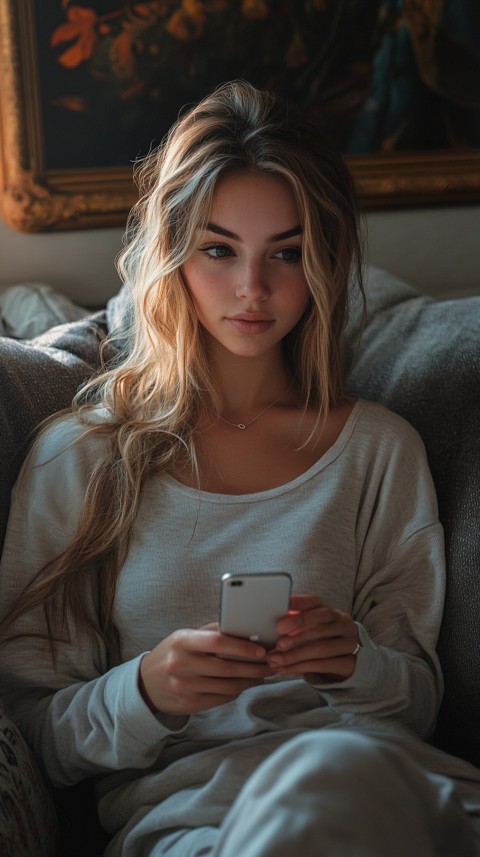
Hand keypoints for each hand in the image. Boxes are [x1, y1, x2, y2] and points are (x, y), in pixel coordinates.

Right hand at [139, 623, 273, 715]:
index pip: (217, 642)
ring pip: (228, 686)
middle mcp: (182, 665)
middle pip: (227, 668)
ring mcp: (185, 687)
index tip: (261, 649)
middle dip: (254, 667)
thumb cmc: (172, 654)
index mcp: (182, 642)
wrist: (146, 683)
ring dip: (250, 681)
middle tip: (271, 663)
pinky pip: (222, 698)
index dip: (242, 646)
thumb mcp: (185, 636)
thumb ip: (211, 632)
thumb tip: (244, 627)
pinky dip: (238, 691)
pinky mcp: (189, 704)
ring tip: (262, 674)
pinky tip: (246, 684)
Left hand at [267, 594, 360, 682]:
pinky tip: (285, 670)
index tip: (279, 621)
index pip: (314, 602)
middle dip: (297, 635)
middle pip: (320, 625)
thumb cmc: (319, 641)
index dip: (297, 608)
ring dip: (295, 655)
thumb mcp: (309, 628)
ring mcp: (350, 643)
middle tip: (278, 644)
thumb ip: (294, 624)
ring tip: (275, 660)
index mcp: (330, 610)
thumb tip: (268, 623)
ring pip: (321, 648)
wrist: (345, 661)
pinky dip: (301, 668)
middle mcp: (344, 623)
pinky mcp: (350, 663)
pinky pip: (324, 665)